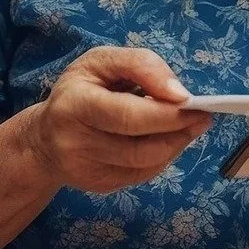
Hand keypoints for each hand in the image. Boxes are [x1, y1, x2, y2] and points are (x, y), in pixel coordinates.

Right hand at [27, 47, 211, 194]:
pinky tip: (165, 140)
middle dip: (178, 131)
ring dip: (176, 145)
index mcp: (74, 105)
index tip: (192, 102)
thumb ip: (141, 66)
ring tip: (190, 126)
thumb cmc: (80, 90)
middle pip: (140, 147)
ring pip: (146, 164)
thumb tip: (180, 95)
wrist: (45, 139)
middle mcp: (76, 144)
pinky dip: (162, 157)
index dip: (165, 113)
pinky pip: (142, 175)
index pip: (128, 116)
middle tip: (203, 116)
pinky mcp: (99, 187)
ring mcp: (87, 171)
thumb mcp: (102, 61)